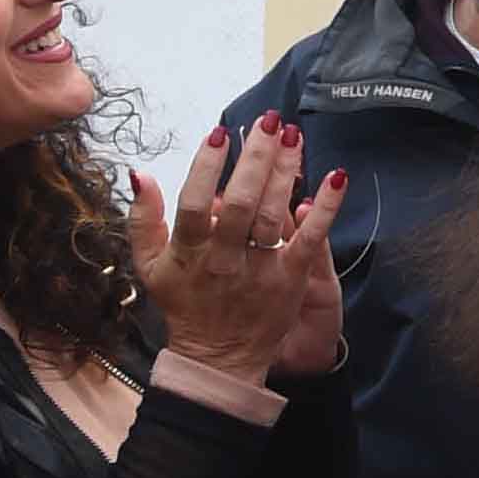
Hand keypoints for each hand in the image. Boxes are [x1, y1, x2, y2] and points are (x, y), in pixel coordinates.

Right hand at [130, 118, 345, 386]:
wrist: (218, 356)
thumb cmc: (183, 302)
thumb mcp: (149, 264)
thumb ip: (142, 218)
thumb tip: (141, 173)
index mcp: (189, 251)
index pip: (196, 202)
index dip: (207, 167)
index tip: (219, 133)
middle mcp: (224, 258)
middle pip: (243, 202)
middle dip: (257, 158)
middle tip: (271, 121)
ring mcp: (260, 268)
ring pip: (275, 214)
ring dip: (287, 172)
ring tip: (295, 135)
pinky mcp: (291, 278)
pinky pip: (311, 239)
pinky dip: (325, 208)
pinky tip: (337, 177)